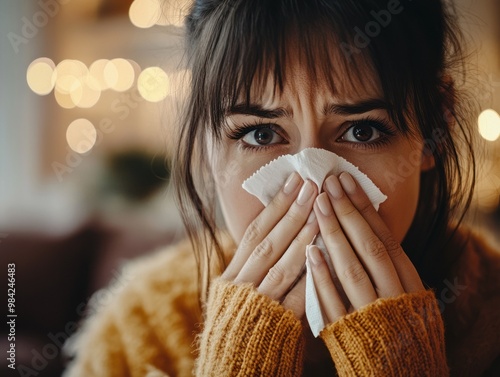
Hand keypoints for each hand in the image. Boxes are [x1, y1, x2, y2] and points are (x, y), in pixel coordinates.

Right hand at [221, 172, 318, 317]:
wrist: (234, 366)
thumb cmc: (238, 327)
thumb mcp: (237, 293)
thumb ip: (252, 265)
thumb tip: (274, 230)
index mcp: (231, 275)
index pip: (254, 232)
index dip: (275, 206)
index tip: (293, 181)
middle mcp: (241, 286)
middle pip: (268, 242)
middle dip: (291, 211)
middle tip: (311, 183)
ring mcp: (258, 304)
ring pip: (282, 264)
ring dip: (303, 236)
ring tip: (321, 210)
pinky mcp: (276, 324)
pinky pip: (296, 295)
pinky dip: (311, 273)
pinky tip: (325, 253)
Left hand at [308, 172, 423, 322]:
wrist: (403, 373)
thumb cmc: (402, 326)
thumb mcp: (406, 292)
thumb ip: (390, 263)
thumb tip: (367, 223)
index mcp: (409, 282)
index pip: (384, 237)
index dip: (364, 208)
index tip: (347, 182)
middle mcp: (393, 296)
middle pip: (368, 247)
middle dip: (346, 213)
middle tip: (327, 182)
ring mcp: (371, 314)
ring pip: (352, 270)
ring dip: (333, 236)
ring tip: (318, 205)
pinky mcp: (349, 333)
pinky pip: (335, 303)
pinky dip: (322, 278)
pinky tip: (310, 252)